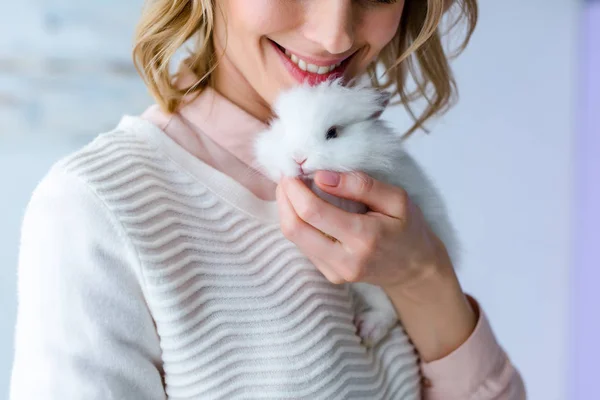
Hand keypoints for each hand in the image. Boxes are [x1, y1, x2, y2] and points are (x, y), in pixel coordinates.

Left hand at [277, 170, 476, 360]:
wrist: (415, 269)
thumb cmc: (409, 229)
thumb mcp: (397, 199)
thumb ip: (361, 185)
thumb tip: (322, 176)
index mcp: (364, 237)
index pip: (313, 212)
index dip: (294, 189)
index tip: (292, 170)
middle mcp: (345, 260)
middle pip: (294, 228)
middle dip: (283, 198)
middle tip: (287, 178)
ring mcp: (336, 272)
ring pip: (294, 238)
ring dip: (287, 210)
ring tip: (294, 189)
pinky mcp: (330, 276)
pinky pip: (303, 246)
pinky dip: (298, 224)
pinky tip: (306, 209)